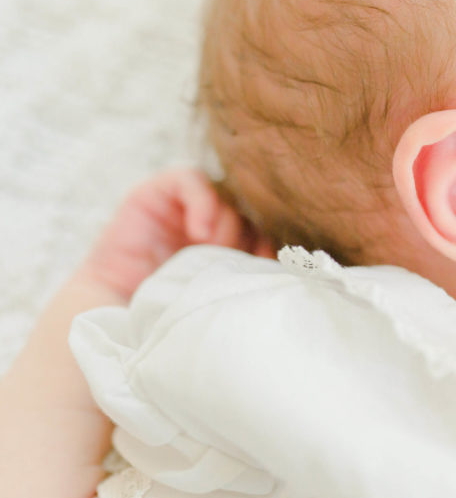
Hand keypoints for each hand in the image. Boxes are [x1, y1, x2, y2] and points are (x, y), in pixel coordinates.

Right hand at [78, 169, 273, 300]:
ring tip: (211, 253)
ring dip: (226, 225)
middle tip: (240, 262)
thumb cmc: (171, 311)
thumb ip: (250, 275)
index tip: (267, 269)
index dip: (270, 244)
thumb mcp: (220, 292)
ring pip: (226, 196)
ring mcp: (184, 205)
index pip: (266, 228)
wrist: (118, 317)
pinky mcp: (155, 193)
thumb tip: (294, 273)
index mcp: (233, 244)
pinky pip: (191, 180)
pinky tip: (199, 233)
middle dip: (250, 234)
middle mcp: (212, 221)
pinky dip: (203, 202)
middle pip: (250, 209)